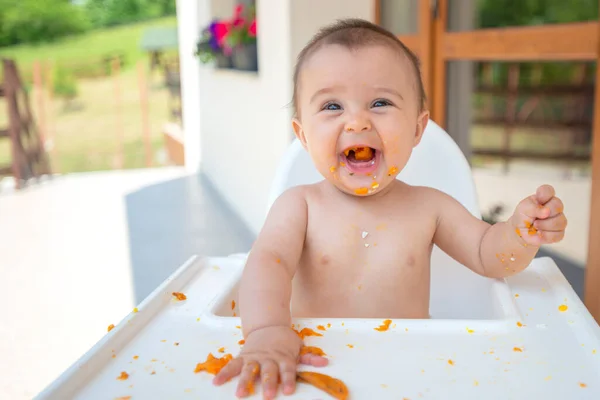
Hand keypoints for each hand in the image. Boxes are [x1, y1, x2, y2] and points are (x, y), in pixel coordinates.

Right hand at [213, 325, 327, 398]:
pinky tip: (217, 382)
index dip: (287, 380)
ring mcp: (254, 357)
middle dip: (267, 384)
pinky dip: (224, 373)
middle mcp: (268, 358)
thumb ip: (309, 357)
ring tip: (240, 394)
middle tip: (267, 396)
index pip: (287, 370)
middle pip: (268, 372)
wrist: (267, 325)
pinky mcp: (243, 357)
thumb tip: (325, 363)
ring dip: (244, 382)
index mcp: (283, 357)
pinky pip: (232, 365)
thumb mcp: (298, 347)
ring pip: (249, 370)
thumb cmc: (284, 341)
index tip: (288, 391)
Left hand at [510, 184, 566, 246]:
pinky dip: (546, 235)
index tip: (538, 200)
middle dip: (544, 213)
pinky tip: (539, 233)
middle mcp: (554, 207)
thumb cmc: (522, 216)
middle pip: (557, 205)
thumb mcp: (523, 208)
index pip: (548, 190)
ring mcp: (559, 219)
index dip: (544, 194)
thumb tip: (546, 211)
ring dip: (544, 225)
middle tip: (534, 218)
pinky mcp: (559, 233)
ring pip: (560, 221)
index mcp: (544, 197)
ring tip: (535, 226)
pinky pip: (557, 234)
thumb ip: (533, 207)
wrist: (520, 232)